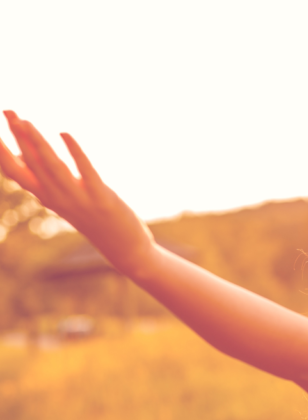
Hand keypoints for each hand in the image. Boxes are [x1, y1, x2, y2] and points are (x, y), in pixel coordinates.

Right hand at [0, 110, 155, 276]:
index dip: (2, 152)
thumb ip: (48, 180)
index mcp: (47, 197)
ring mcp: (78, 199)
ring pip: (51, 166)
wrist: (124, 249)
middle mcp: (57, 199)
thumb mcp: (66, 200)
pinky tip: (64, 134)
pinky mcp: (102, 198)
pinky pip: (85, 171)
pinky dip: (74, 151)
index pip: (15, 173)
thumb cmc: (95, 219)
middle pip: (31, 164)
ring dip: (37, 142)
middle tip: (8, 110)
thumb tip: (27, 156)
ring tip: (26, 120)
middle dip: (18, 136)